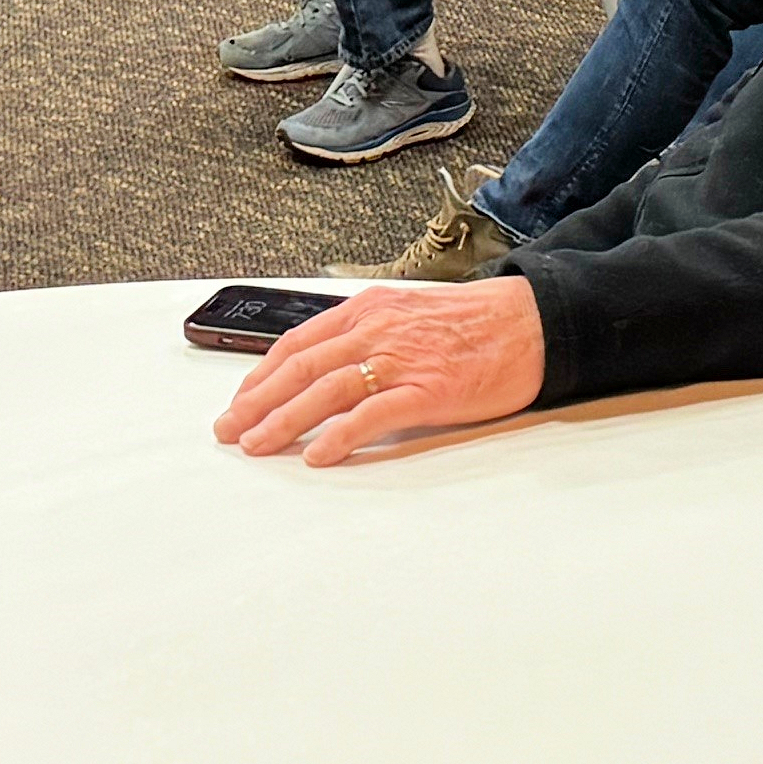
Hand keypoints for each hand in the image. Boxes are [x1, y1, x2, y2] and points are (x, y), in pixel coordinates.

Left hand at [213, 280, 547, 466]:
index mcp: (370, 310)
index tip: (242, 400)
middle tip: (230, 430)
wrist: (533, 322)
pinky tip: (318, 454)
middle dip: (257, 401)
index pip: (299, 342)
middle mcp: (376, 330)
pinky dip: (339, 436)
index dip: (262, 374)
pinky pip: (371, 415)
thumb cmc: (477, 323)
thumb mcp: (410, 314)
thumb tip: (331, 368)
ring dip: (283, 420)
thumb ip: (369, 335)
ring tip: (257, 444)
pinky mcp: (427, 391)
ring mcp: (400, 360)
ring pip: (324, 391)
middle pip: (300, 367)